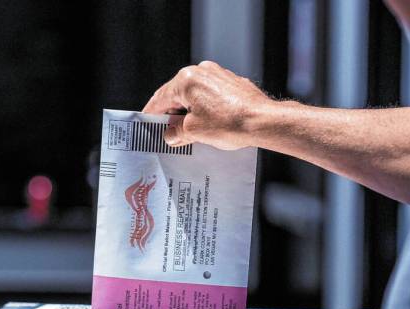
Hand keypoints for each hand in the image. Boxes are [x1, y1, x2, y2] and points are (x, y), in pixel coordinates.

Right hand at [143, 61, 272, 149]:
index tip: (146, 123)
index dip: (152, 114)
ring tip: (191, 135)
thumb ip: (177, 131)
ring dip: (191, 114)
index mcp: (186, 80)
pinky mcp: (233, 84)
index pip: (161, 98)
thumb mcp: (195, 132)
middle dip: (173, 116)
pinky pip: (212, 98)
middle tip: (169, 135)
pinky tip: (210, 127)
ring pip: (196, 97)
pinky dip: (207, 111)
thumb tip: (170, 134)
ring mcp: (219, 76)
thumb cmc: (230, 124)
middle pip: (179, 96)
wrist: (263, 121)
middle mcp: (202, 72)